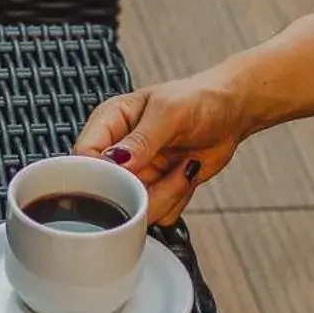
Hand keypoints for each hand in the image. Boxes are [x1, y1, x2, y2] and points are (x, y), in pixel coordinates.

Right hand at [75, 69, 248, 224]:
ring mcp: (136, 174)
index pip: (84, 155)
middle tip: (171, 170)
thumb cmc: (198, 98)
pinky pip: (157, 214)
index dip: (101, 172)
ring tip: (185, 166)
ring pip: (134, 208)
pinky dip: (177, 200)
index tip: (131, 174)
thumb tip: (117, 162)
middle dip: (142, 190)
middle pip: (108, 191)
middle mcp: (117, 152)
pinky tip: (187, 174)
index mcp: (109, 123)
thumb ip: (141, 139)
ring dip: (166, 194)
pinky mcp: (156, 190)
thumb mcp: (170, 111)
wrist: (230, 113)